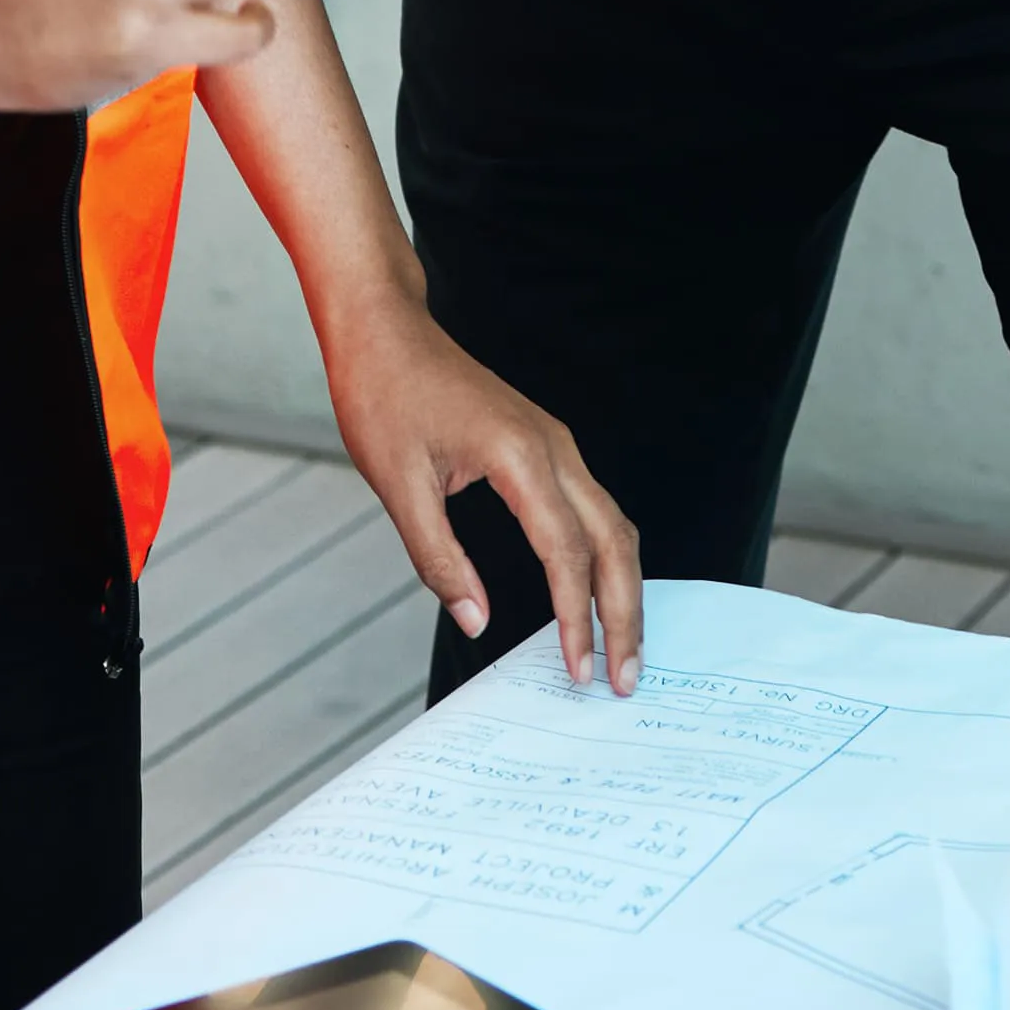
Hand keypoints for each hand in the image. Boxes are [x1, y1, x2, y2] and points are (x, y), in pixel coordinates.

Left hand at [324, 298, 644, 693]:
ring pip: (613, 525)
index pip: (567, 552)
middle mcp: (554, 448)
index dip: (574, 618)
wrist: (386, 331)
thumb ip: (439, 558)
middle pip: (614, 541)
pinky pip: (592, 510)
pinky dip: (603, 559)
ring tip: (618, 649)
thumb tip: (477, 620)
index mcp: (521, 456)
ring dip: (621, 589)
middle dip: (624, 614)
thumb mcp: (398, 485)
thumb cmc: (385, 397)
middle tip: (623, 679)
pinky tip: (593, 595)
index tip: (577, 670)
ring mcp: (556, 445)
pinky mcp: (547, 448)